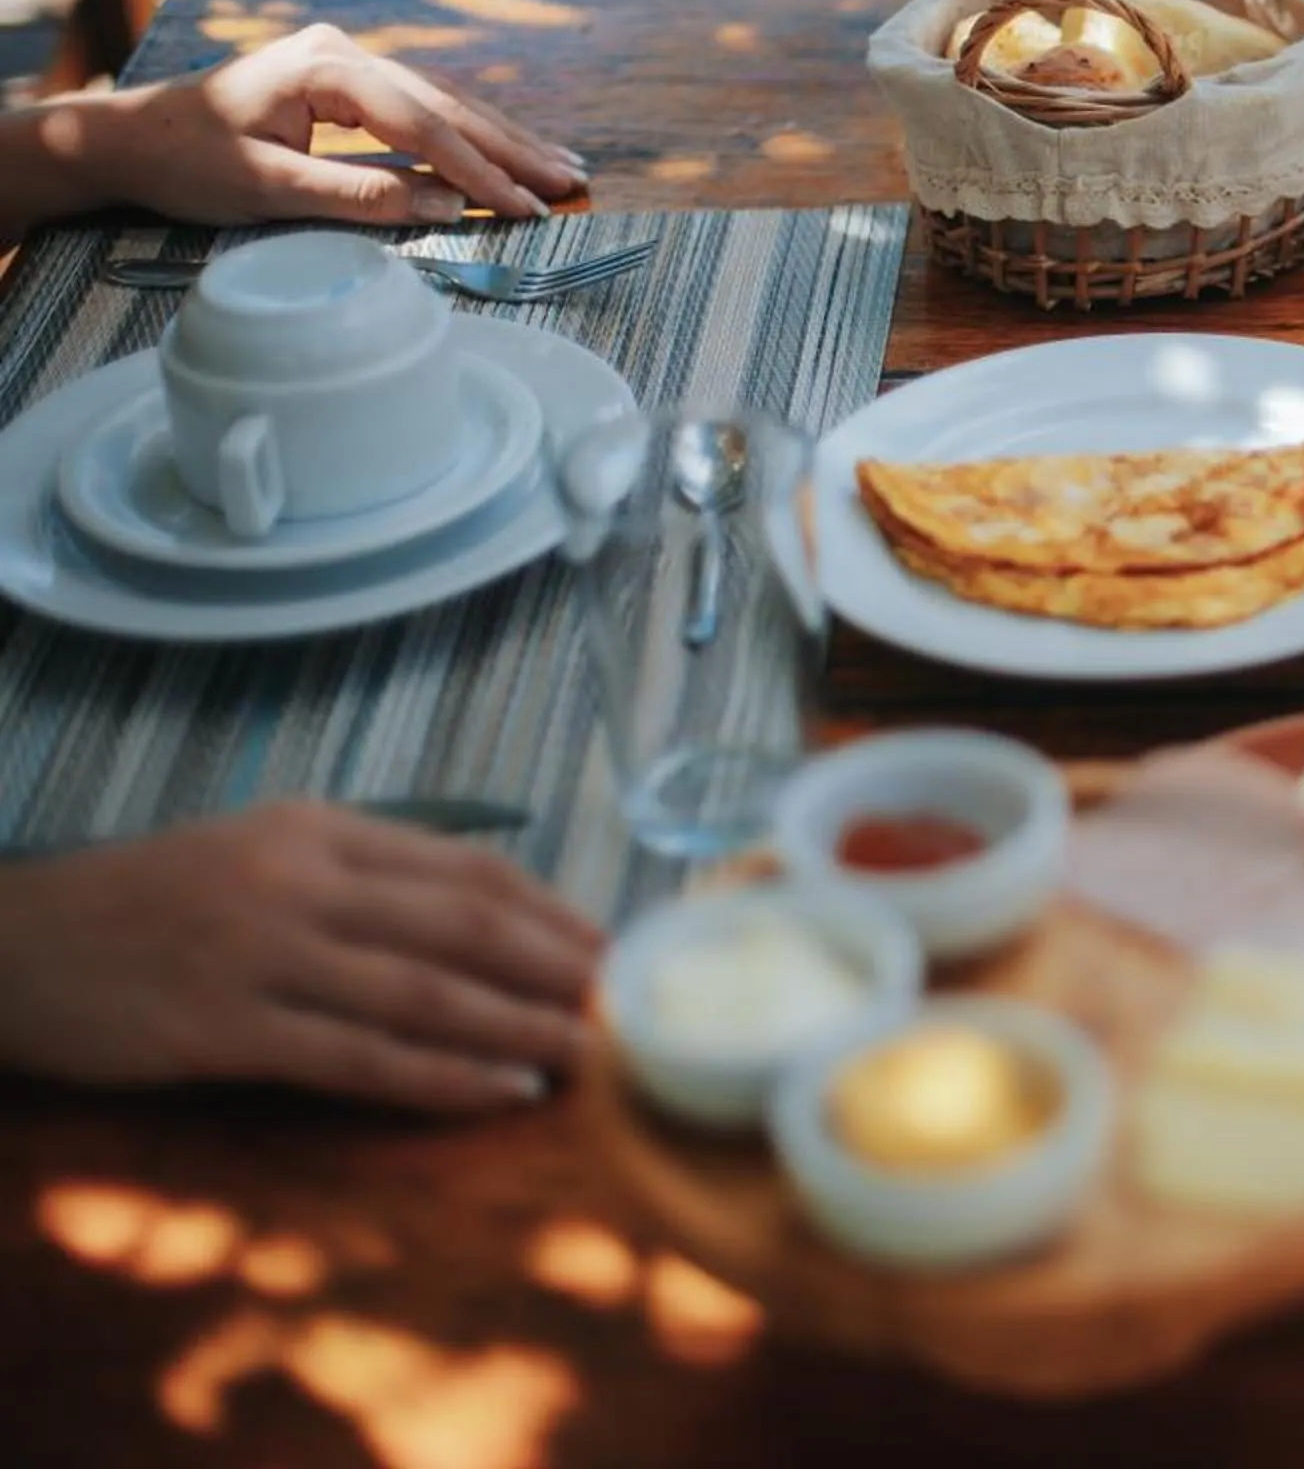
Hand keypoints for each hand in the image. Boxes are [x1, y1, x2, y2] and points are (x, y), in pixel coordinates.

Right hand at [0, 802, 601, 1113]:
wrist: (11, 945)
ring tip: (587, 1051)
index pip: (468, 867)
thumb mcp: (259, 853)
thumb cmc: (149, 903)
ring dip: (520, 1025)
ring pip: (426, 994)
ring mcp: (262, 955)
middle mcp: (300, 881)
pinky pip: (359, 1058)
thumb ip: (361, 873)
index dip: (551, 910)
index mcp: (318, 829)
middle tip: (625, 1002)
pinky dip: (441, 1076)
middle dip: (558, 967)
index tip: (610, 945)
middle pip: (465, 925)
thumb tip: (483, 914)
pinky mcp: (224, 1029)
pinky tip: (501, 1090)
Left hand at [97, 24, 588, 225]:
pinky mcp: (346, 83)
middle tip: (573, 180)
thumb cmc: (185, 163)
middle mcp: (344, 52)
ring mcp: (347, 62)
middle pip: (448, 102)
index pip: (423, 122)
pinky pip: (421, 108)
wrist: (126, 138)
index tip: (528, 206)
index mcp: (325, 67)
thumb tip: (450, 204)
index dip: (481, 169)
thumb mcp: (269, 189)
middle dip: (513, 146)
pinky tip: (506, 150)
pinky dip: (467, 135)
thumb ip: (361, 195)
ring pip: (443, 102)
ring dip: (502, 138)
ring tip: (561, 166)